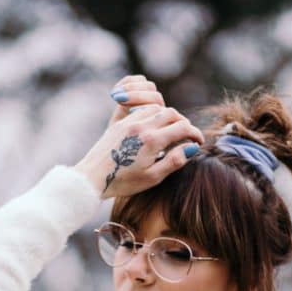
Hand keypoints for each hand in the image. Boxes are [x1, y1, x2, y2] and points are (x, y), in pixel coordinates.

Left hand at [74, 81, 203, 198]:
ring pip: (157, 108)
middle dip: (183, 123)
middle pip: (172, 113)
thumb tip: (192, 148)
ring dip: (168, 116)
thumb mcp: (152, 177)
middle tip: (187, 135)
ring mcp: (130, 122)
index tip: (199, 142)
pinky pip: (142, 109)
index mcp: (152, 141)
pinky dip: (153, 114)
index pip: (182, 128)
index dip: (194, 133)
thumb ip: (174, 161)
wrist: (92, 177)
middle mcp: (142, 126)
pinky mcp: (120, 122)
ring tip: (172, 130)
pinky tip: (154, 126)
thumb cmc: (123, 182)